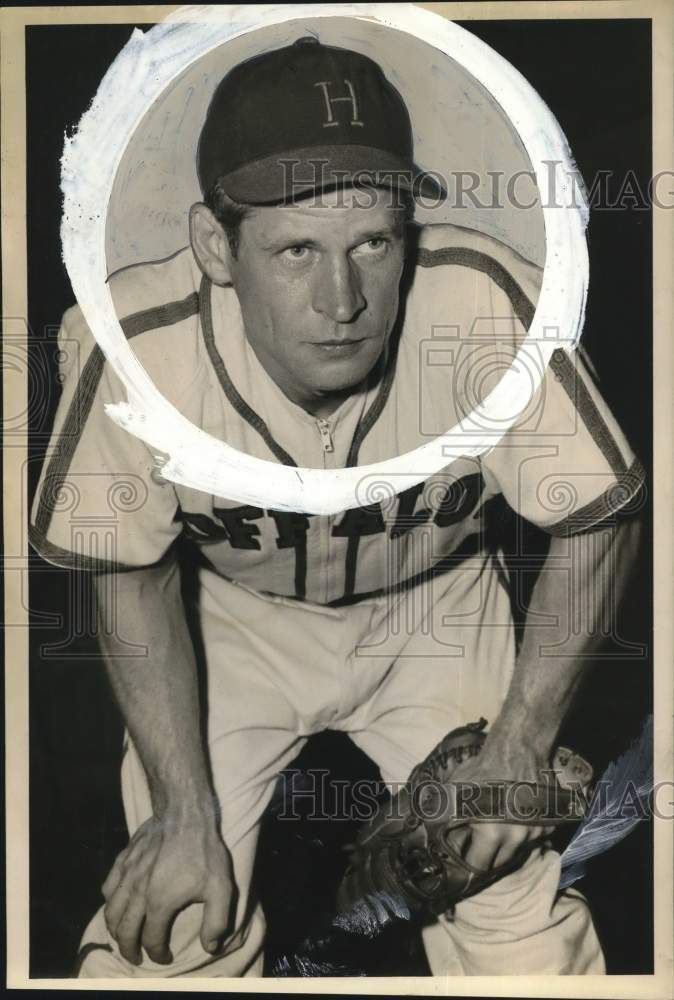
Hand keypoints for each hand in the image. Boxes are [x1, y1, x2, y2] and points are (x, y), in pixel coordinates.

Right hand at [102, 811, 236, 965]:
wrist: (185, 814)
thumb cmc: (203, 851)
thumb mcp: (221, 888)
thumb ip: (216, 921)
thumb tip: (209, 946)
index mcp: (159, 903)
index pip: (152, 940)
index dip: (158, 954)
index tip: (165, 957)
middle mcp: (137, 893)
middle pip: (124, 932)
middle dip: (129, 950)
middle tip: (137, 957)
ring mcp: (127, 875)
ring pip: (110, 912)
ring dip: (115, 930)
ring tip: (124, 936)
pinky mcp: (123, 860)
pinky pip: (107, 887)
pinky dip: (109, 902)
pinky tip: (117, 904)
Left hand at [446, 738, 555, 874]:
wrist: (517, 749)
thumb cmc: (483, 768)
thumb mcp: (456, 789)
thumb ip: (447, 812)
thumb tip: (432, 828)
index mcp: (492, 834)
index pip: (479, 865)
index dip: (468, 865)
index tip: (463, 861)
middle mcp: (516, 838)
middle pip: (499, 863)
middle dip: (488, 859)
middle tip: (478, 851)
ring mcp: (534, 832)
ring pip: (517, 852)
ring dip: (506, 849)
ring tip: (495, 837)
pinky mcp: (548, 824)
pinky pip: (532, 839)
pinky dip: (523, 836)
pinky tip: (513, 824)